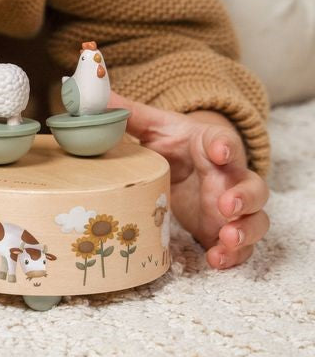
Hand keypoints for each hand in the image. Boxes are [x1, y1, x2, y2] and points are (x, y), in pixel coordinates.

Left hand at [107, 90, 269, 268]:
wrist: (190, 167)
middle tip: (226, 205)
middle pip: (254, 187)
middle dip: (244, 197)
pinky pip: (242, 248)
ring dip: (246, 231)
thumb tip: (100, 96)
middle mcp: (231, 179)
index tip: (218, 151)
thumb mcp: (156, 129)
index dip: (224, 146)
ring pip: (256, 220)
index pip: (225, 142)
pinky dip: (233, 256)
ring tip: (227, 238)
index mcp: (214, 147)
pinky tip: (216, 260)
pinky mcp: (226, 231)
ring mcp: (234, 209)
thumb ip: (131, 115)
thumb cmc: (176, 145)